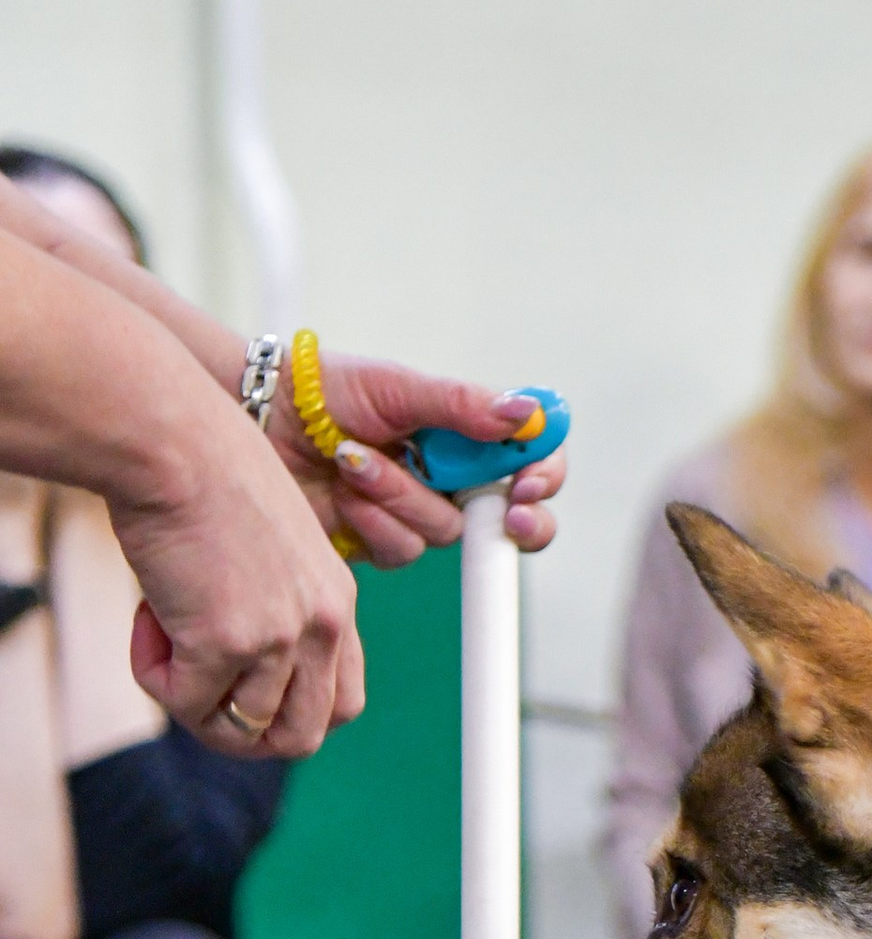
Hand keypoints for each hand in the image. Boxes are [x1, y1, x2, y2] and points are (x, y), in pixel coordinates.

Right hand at [115, 400, 363, 757]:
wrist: (170, 440)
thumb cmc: (202, 474)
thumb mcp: (266, 545)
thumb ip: (271, 602)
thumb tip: (232, 666)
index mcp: (338, 601)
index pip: (344, 703)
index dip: (291, 712)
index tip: (243, 687)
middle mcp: (322, 625)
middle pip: (302, 735)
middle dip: (245, 731)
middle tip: (195, 688)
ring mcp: (279, 639)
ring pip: (243, 730)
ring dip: (192, 700)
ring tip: (162, 637)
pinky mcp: (226, 643)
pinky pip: (185, 702)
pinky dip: (154, 675)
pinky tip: (143, 618)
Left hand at [270, 353, 565, 562]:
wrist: (260, 417)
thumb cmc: (325, 391)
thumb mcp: (396, 387)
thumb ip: (462, 405)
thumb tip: (528, 414)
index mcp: (466, 436)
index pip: (531, 461)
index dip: (543, 478)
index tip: (527, 485)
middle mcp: (452, 479)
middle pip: (514, 522)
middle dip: (517, 523)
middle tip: (510, 516)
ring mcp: (418, 514)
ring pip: (446, 534)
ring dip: (400, 497)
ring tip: (353, 460)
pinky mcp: (382, 542)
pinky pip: (402, 551)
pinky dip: (371, 520)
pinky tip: (343, 491)